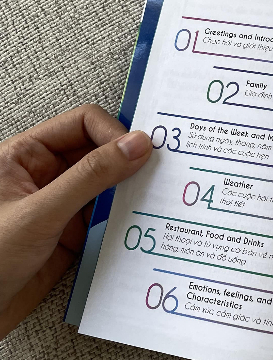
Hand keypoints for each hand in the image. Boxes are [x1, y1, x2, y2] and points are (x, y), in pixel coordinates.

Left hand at [0, 105, 151, 338]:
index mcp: (26, 156)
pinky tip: (139, 228)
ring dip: (130, 194)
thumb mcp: (41, 213)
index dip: (114, 134)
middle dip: (128, 163)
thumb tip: (137, 145)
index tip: (141, 155)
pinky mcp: (71, 235)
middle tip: (159, 176)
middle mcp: (45, 176)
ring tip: (155, 201)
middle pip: (100, 153)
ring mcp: (60, 206)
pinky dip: (126, 221)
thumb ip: (90, 176)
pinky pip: (107, 218)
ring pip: (107, 186)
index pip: (83, 124)